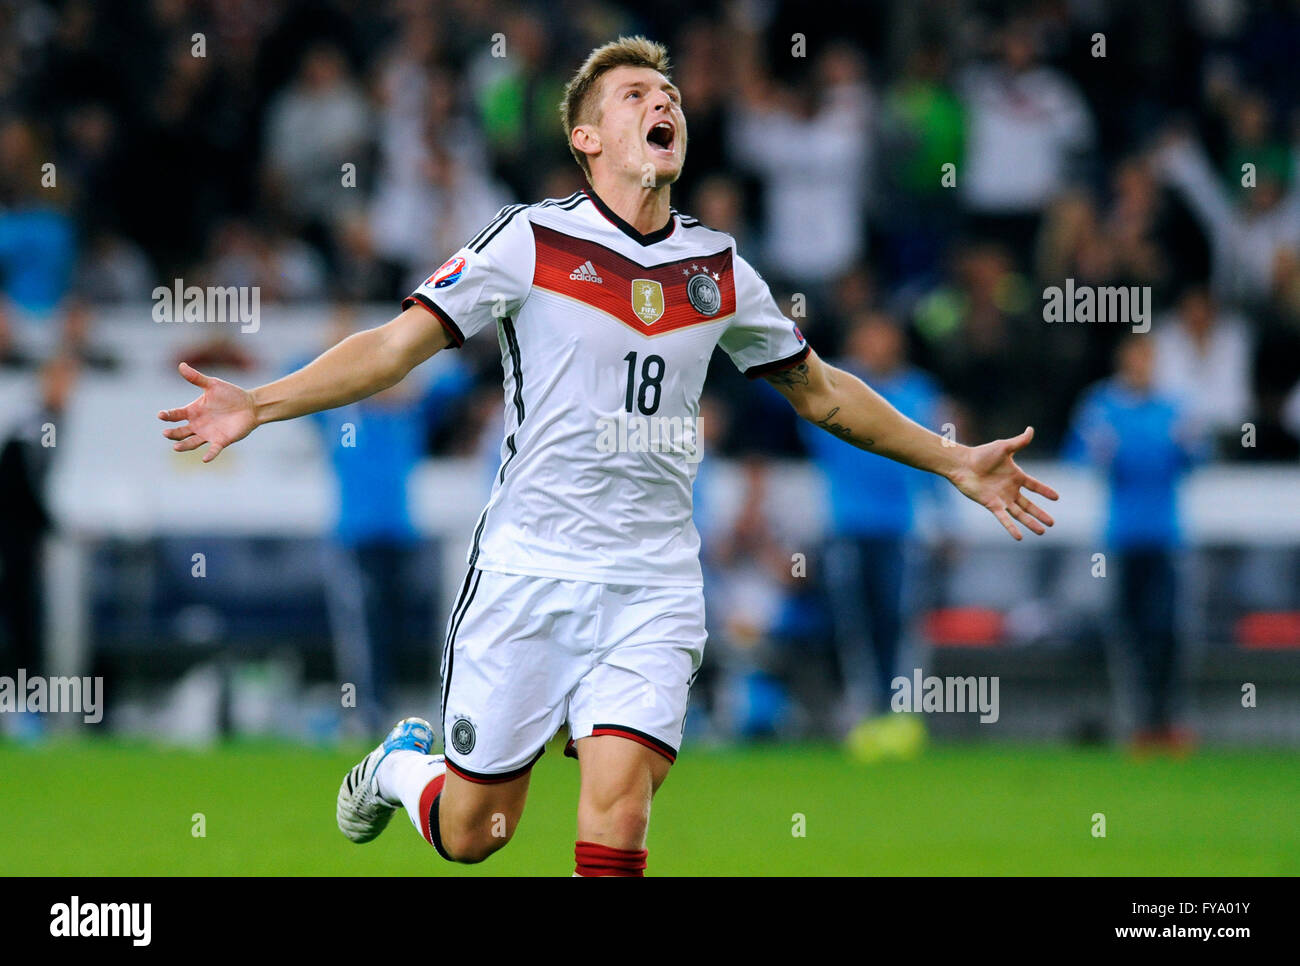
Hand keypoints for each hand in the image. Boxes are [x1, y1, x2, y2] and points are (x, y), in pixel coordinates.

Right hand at [158, 362, 257, 462]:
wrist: (250, 405)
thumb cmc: (230, 394)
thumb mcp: (213, 385)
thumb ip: (196, 378)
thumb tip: (181, 365)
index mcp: (192, 411)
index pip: (176, 415)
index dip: (168, 415)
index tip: (161, 414)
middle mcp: (197, 425)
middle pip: (180, 431)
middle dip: (173, 433)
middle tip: (166, 433)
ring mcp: (208, 434)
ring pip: (192, 443)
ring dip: (184, 446)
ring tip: (176, 447)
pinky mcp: (221, 441)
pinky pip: (214, 450)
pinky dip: (210, 454)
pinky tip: (205, 459)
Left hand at [948, 426, 1058, 540]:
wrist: (963, 464)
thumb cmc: (982, 454)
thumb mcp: (1004, 447)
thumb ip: (1019, 442)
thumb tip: (1031, 429)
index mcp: (1016, 476)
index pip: (1034, 485)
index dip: (1045, 491)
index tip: (1057, 497)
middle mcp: (1010, 489)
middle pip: (1029, 504)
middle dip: (1040, 513)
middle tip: (1052, 523)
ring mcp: (1001, 498)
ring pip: (1019, 514)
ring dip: (1030, 523)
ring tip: (1042, 532)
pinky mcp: (991, 504)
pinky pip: (1004, 518)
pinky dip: (1011, 527)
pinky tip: (1020, 537)